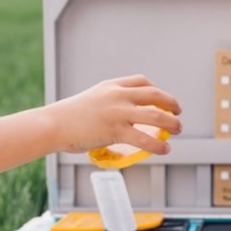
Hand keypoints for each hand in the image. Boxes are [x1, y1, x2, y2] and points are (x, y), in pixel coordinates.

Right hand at [44, 75, 181, 153]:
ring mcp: (118, 112)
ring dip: (171, 123)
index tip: (161, 99)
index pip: (141, 81)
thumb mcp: (90, 100)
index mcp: (111, 86)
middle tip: (178, 112)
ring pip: (155, 116)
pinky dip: (158, 145)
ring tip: (177, 130)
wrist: (53, 124)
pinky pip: (144, 138)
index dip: (156, 90)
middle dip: (171, 103)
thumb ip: (107, 105)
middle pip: (154, 95)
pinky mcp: (116, 131)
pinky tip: (164, 149)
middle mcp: (117, 95)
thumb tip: (119, 120)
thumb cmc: (67, 117)